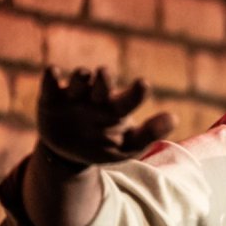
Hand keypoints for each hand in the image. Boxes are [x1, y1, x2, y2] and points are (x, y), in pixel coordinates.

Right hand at [37, 66, 173, 166]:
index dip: (136, 92)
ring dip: (81, 78)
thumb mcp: (127, 147)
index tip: (143, 85)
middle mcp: (98, 97)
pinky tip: (53, 72)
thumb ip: (149, 134)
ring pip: (79, 81)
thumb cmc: (104, 146)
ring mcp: (75, 96)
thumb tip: (174, 118)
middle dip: (104, 80)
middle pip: (103, 84)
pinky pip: (51, 85)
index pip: (130, 98)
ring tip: (85, 75)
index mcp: (118, 108)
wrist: (68, 153)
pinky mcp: (51, 98)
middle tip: (105, 74)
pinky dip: (51, 78)